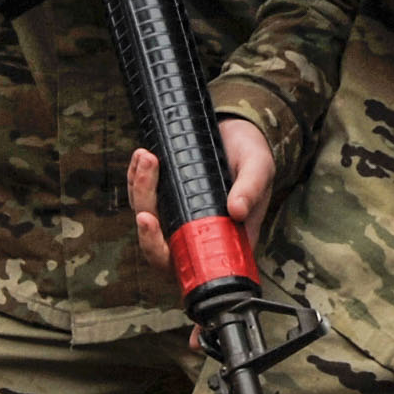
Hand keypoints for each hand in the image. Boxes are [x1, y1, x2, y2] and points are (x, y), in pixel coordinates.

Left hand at [125, 119, 279, 271]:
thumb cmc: (252, 156)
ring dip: (140, 188)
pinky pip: (141, 196)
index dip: (161, 253)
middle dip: (143, 219)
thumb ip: (251, 189)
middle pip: (158, 247)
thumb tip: (237, 211)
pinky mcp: (165, 197)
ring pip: (147, 217)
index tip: (150, 221)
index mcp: (223, 240)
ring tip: (147, 157)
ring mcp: (177, 216)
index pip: (187, 263)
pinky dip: (135, 177)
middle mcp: (197, 233)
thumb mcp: (259, 168)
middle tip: (145, 186)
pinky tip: (141, 157)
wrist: (239, 130)